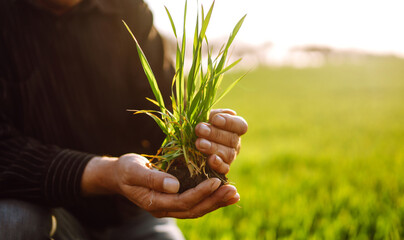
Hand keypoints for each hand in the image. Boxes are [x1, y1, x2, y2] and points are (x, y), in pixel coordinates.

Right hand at [81, 154, 238, 218]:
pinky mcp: (175, 199)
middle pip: (194, 209)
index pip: (182, 202)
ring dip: (216, 202)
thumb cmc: (125, 170)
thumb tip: (175, 186)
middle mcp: (164, 208)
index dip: (200, 192)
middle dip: (214, 200)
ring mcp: (170, 206)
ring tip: (234, 194)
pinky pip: (195, 202)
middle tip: (233, 191)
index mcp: (154, 203)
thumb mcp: (134, 170)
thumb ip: (153, 179)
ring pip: (197, 209)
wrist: (119, 175)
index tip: (216, 181)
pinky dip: (211, 198)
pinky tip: (223, 191)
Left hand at [195, 109, 247, 173]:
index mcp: (234, 129)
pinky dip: (218, 164)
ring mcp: (230, 157)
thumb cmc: (199, 128)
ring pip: (228, 153)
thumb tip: (220, 115)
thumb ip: (213, 115)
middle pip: (232, 139)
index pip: (241, 125)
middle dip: (215, 133)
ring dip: (213, 147)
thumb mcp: (204, 118)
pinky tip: (211, 159)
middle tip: (199, 129)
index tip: (214, 119)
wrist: (187, 145)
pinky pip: (224, 168)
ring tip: (199, 143)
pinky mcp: (222, 169)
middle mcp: (235, 143)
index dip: (229, 122)